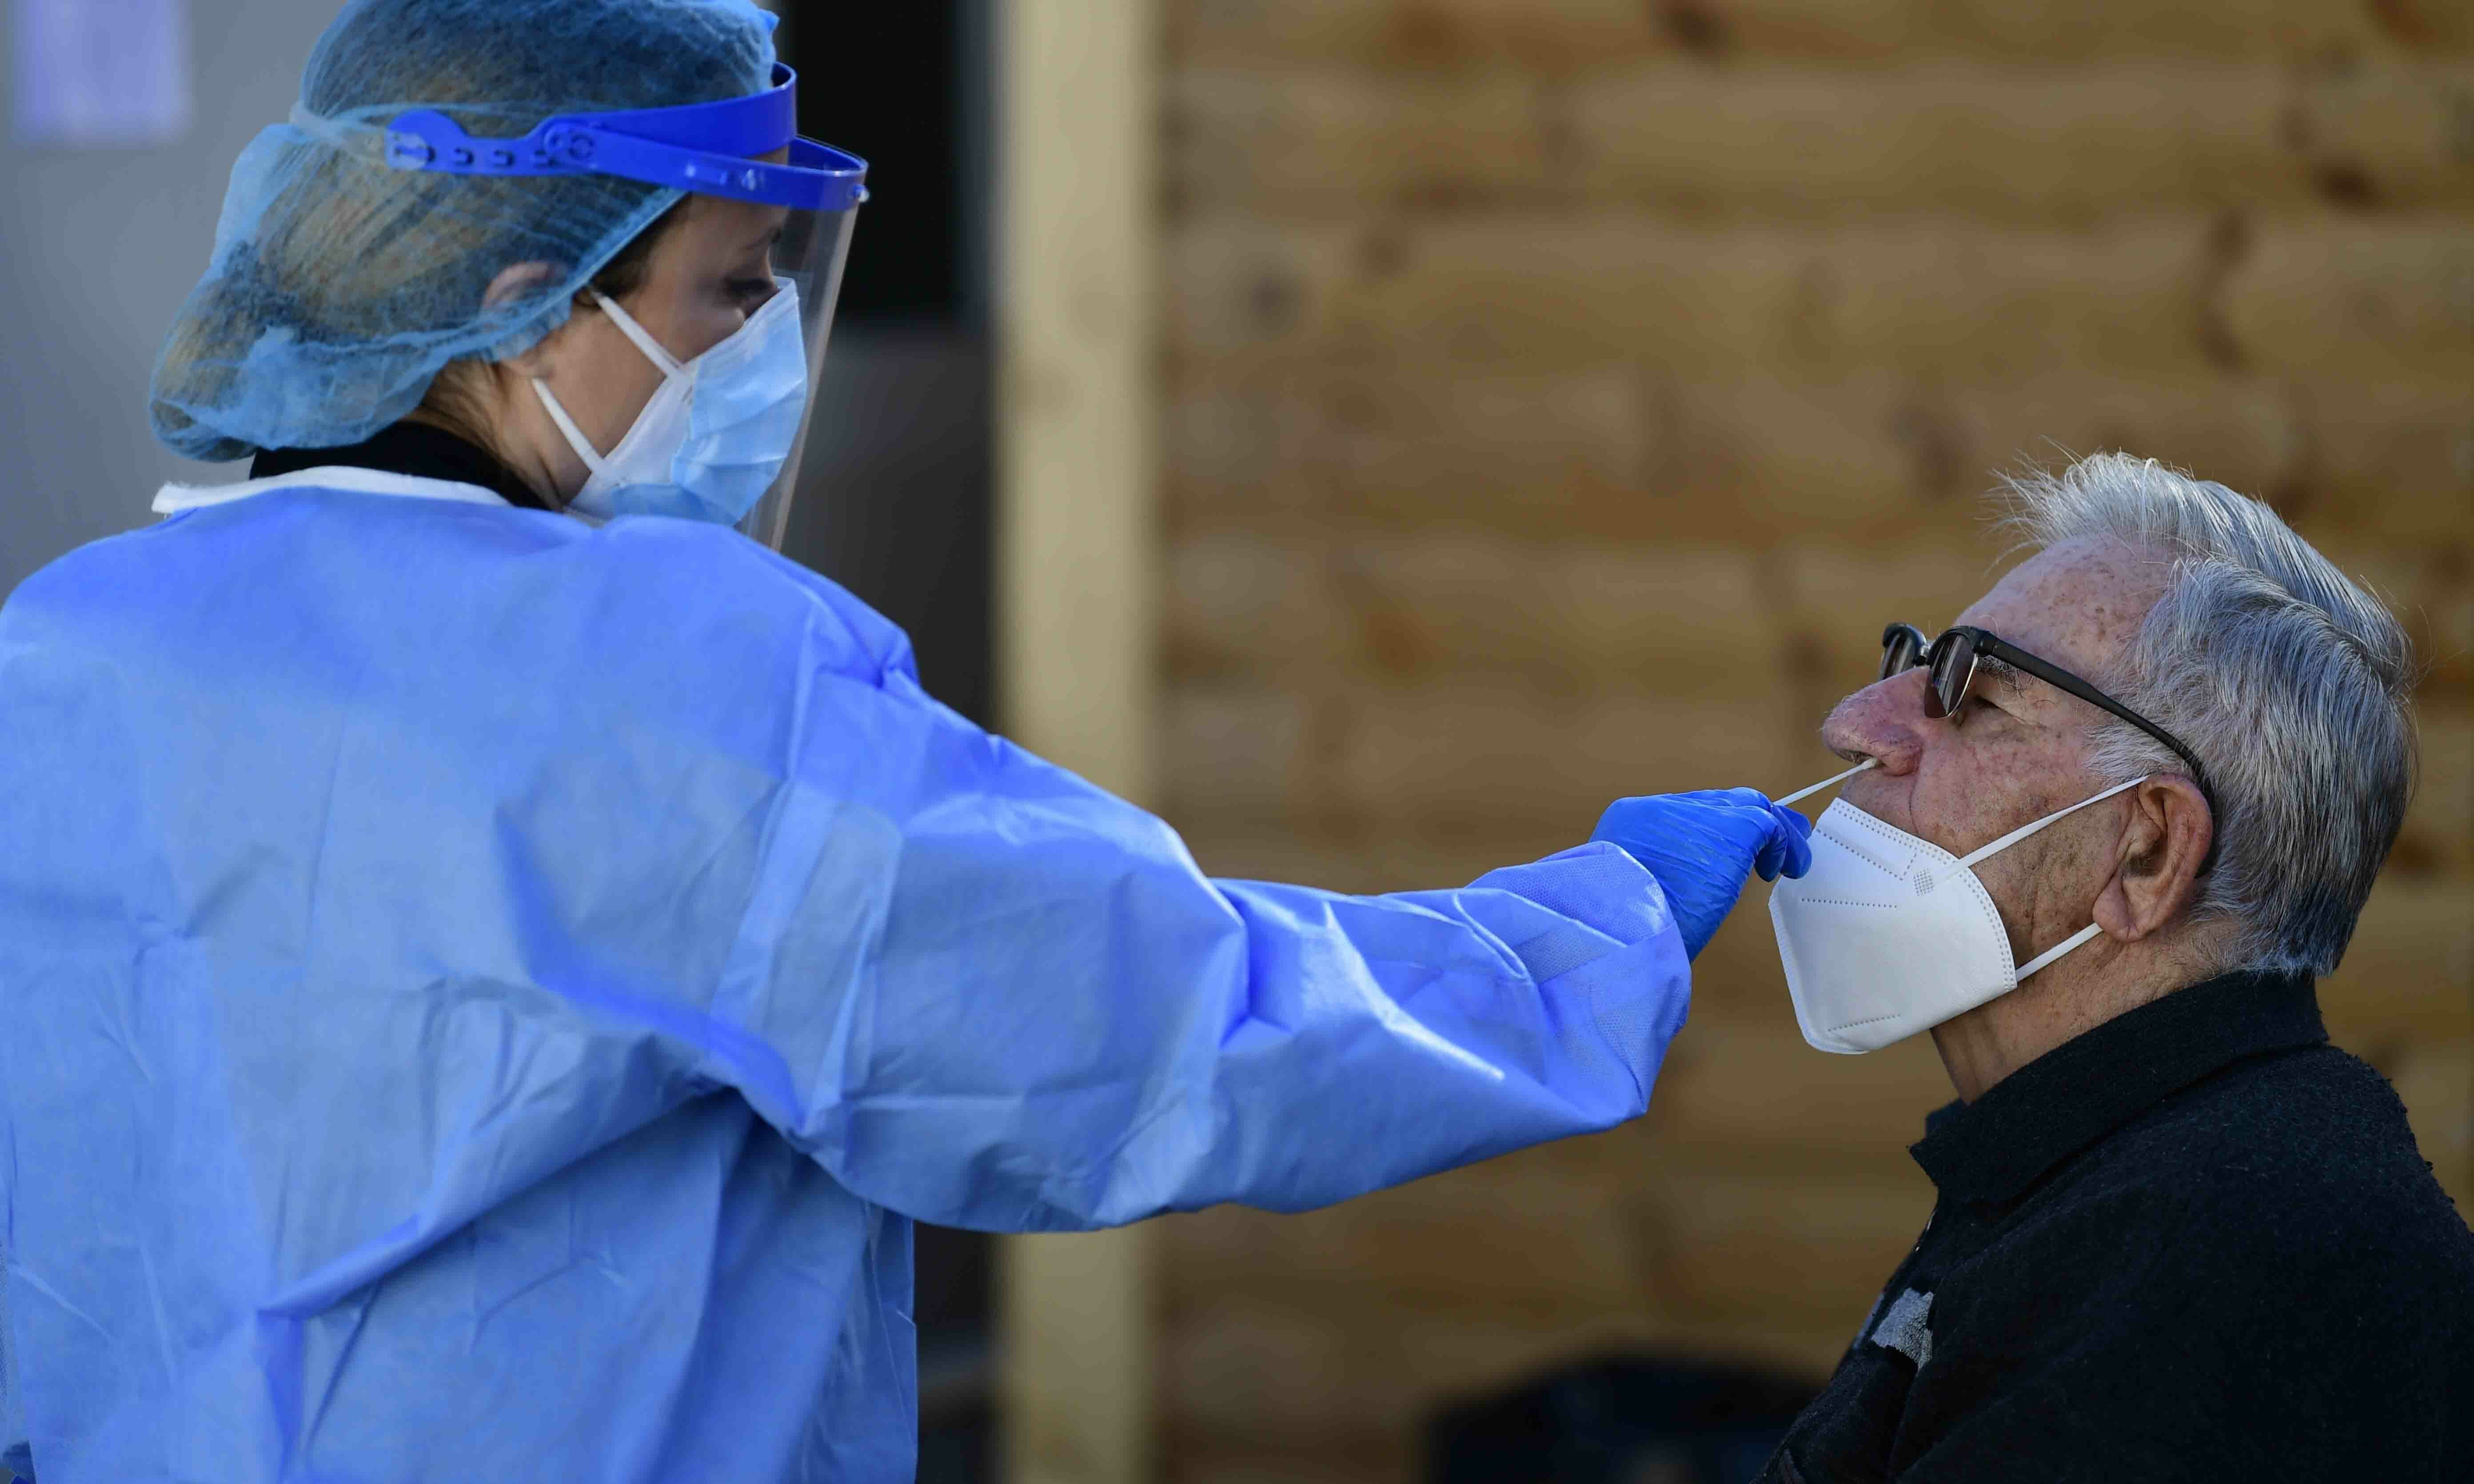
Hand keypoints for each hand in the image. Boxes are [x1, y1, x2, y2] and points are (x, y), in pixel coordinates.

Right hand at [1590, 789, 1815, 957]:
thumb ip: (1651, 876)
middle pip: (1718, 802)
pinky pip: (1771, 827)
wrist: (1621, 923)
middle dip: (1749, 819)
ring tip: (1791, 860)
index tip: (1729, 851)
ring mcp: (1700, 814)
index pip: (1683, 814)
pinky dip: (1783, 846)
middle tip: (1774, 843)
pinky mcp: (1734, 829)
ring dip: (1774, 833)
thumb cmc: (1620, 924)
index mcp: (1632, 820)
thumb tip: (1676, 893)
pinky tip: (1782, 869)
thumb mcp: (1626, 891)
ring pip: (1748, 806)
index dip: (1712, 830)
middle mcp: (1664, 808)